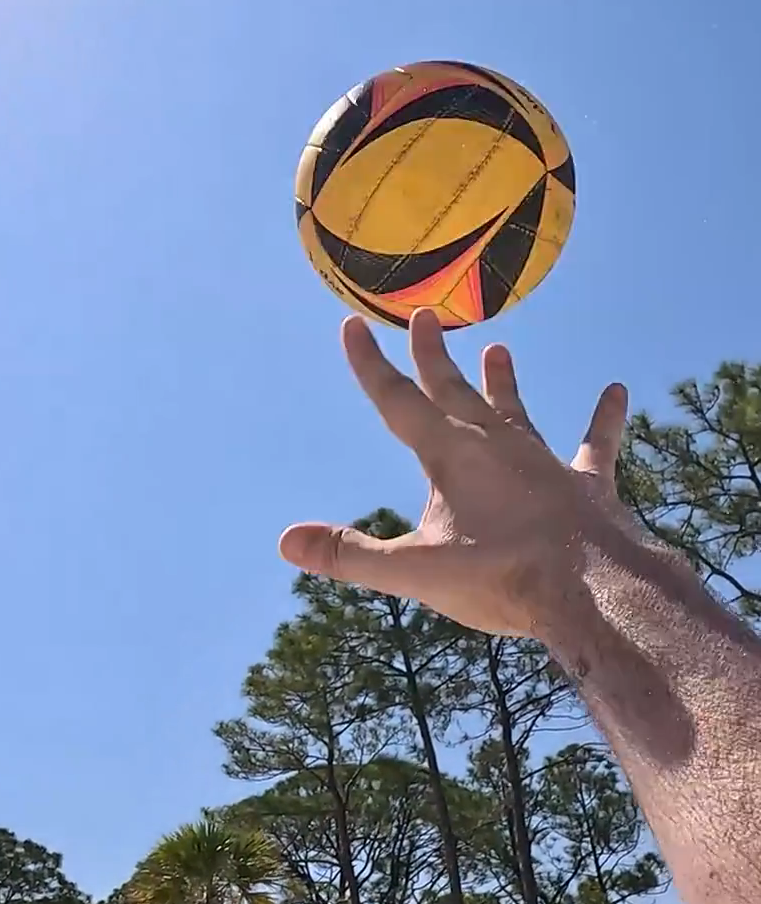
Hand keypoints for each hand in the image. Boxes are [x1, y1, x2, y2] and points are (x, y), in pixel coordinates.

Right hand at [279, 309, 630, 636]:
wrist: (593, 588)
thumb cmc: (501, 578)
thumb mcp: (414, 571)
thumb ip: (351, 554)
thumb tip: (286, 540)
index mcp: (448, 455)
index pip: (397, 401)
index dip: (370, 364)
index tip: (352, 324)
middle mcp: (495, 444)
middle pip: (454, 390)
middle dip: (433, 355)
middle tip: (424, 315)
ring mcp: (543, 460)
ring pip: (514, 410)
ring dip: (503, 382)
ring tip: (499, 348)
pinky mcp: (586, 484)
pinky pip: (594, 445)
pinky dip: (604, 419)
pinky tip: (617, 392)